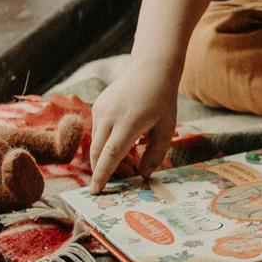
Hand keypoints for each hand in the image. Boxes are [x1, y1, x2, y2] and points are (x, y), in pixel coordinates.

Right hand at [85, 56, 180, 191]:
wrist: (150, 70)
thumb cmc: (162, 101)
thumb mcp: (166, 129)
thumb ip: (154, 154)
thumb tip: (142, 175)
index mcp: (129, 122)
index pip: (111, 154)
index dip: (102, 175)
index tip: (95, 191)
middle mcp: (109, 116)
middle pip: (98, 153)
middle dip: (103, 171)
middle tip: (120, 181)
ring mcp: (100, 110)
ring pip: (96, 144)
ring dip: (106, 159)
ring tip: (129, 162)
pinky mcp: (97, 108)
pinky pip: (98, 133)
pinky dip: (106, 146)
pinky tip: (124, 146)